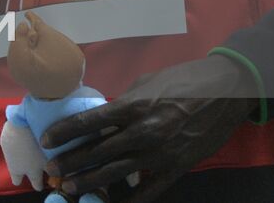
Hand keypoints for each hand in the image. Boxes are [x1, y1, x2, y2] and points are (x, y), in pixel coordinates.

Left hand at [42, 55, 258, 201]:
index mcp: (133, 106)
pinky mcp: (178, 167)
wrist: (227, 92)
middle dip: (71, 161)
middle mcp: (143, 131)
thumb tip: (101, 117)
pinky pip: (150, 189)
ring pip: (117, 172)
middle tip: (52, 169)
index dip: (64, 133)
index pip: (89, 122)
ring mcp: (161, 153)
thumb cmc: (182, 82)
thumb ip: (123, 103)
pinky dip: (131, 199)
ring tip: (69, 186)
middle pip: (98, 151)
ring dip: (90, 181)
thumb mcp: (145, 84)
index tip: (47, 140)